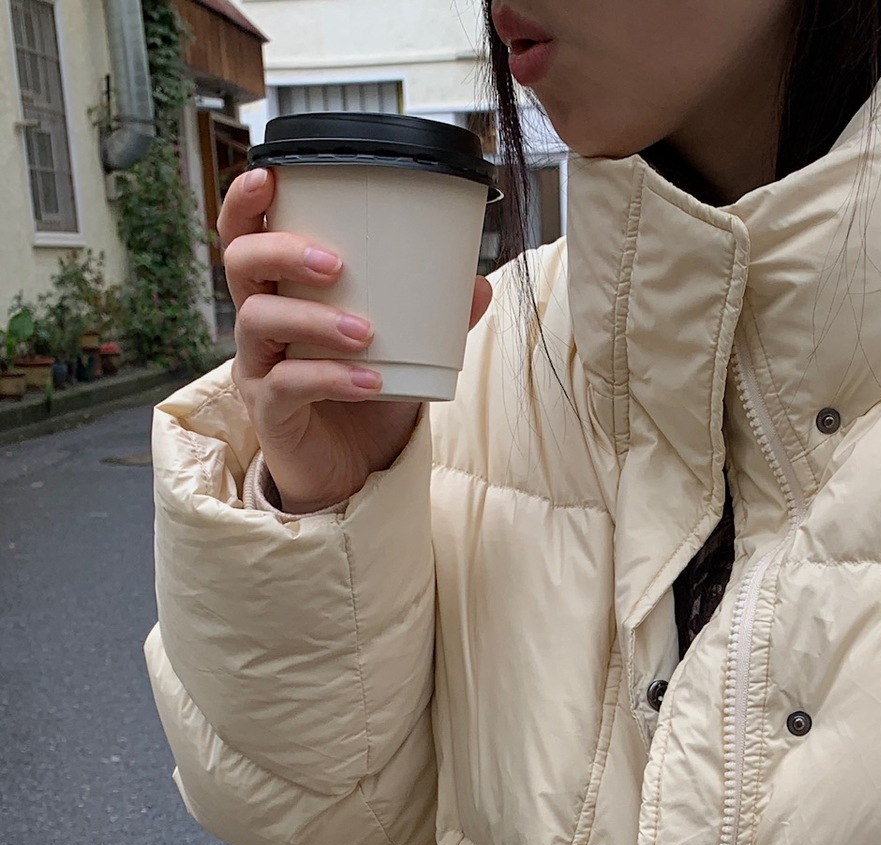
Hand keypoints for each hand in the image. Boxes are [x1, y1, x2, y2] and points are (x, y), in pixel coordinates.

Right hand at [220, 167, 492, 513]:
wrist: (351, 473)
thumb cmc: (363, 399)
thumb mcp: (401, 351)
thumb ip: (433, 318)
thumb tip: (478, 285)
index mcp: (280, 291)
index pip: (245, 234)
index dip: (246, 202)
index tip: (269, 173)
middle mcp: (258, 322)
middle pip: (240, 264)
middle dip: (283, 251)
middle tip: (337, 263)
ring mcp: (257, 366)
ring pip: (259, 321)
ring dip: (314, 318)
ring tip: (366, 331)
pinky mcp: (268, 411)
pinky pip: (287, 385)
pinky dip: (331, 378)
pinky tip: (370, 380)